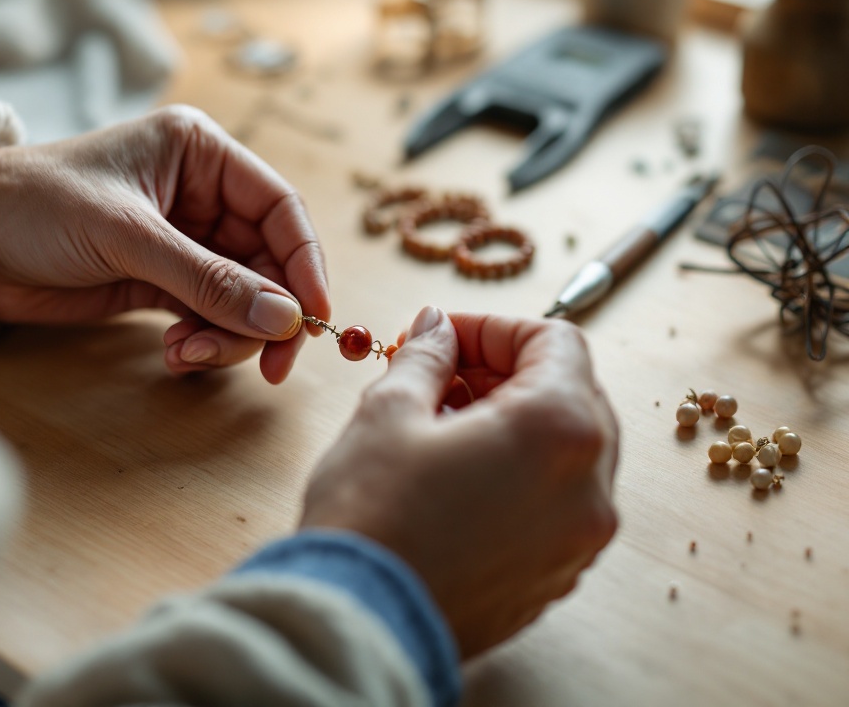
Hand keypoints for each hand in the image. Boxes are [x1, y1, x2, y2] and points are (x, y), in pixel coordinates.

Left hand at [0, 105, 329, 383]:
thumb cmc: (37, 205)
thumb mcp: (127, 236)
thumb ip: (207, 279)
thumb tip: (284, 319)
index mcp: (202, 155)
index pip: (280, 209)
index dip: (305, 264)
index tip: (315, 318)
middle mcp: (202, 197)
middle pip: (269, 263)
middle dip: (267, 315)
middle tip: (269, 365)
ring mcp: (184, 243)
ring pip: (242, 299)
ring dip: (228, 335)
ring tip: (186, 354)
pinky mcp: (162, 283)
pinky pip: (208, 317)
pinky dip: (203, 342)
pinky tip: (174, 353)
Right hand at [300, 307, 617, 657]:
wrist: (360, 624)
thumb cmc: (371, 517)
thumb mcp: (389, 412)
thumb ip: (427, 355)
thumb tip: (438, 327)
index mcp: (559, 431)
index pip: (557, 341)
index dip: (496, 328)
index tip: (447, 336)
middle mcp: (590, 487)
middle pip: (571, 393)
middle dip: (506, 373)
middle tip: (442, 376)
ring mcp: (579, 539)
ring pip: (566, 450)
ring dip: (514, 422)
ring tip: (443, 427)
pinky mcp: (557, 575)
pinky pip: (556, 502)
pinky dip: (520, 473)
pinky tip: (458, 476)